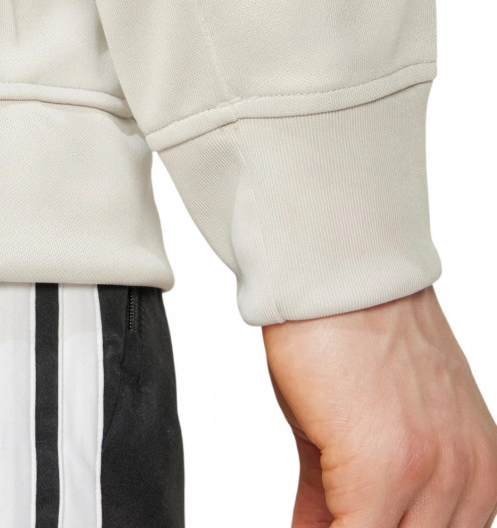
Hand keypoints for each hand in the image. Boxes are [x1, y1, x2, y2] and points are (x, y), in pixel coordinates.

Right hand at [262, 285, 496, 526]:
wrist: (330, 275)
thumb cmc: (342, 331)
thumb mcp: (359, 423)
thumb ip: (345, 491)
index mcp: (481, 470)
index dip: (381, 525)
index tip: (340, 519)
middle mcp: (472, 479)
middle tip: (322, 518)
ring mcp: (433, 477)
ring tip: (309, 515)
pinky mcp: (384, 470)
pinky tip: (300, 524)